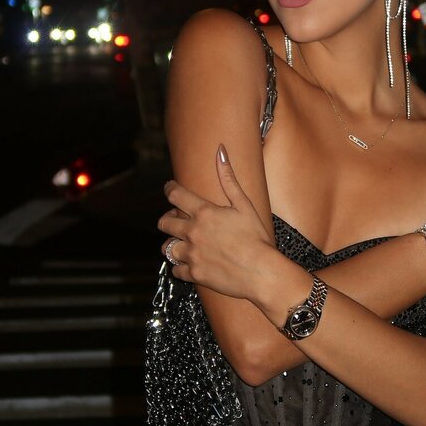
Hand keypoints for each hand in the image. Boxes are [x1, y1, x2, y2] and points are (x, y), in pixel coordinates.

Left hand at [157, 144, 274, 299]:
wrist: (260, 272)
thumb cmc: (256, 237)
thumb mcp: (245, 205)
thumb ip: (229, 179)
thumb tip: (220, 151)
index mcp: (204, 213)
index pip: (175, 195)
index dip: (169, 189)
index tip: (169, 187)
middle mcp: (193, 232)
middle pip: (164, 222)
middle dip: (168, 218)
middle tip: (176, 219)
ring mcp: (191, 254)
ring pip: (166, 248)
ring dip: (172, 244)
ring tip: (183, 243)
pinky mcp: (194, 274)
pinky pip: (176, 270)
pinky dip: (180, 267)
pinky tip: (189, 264)